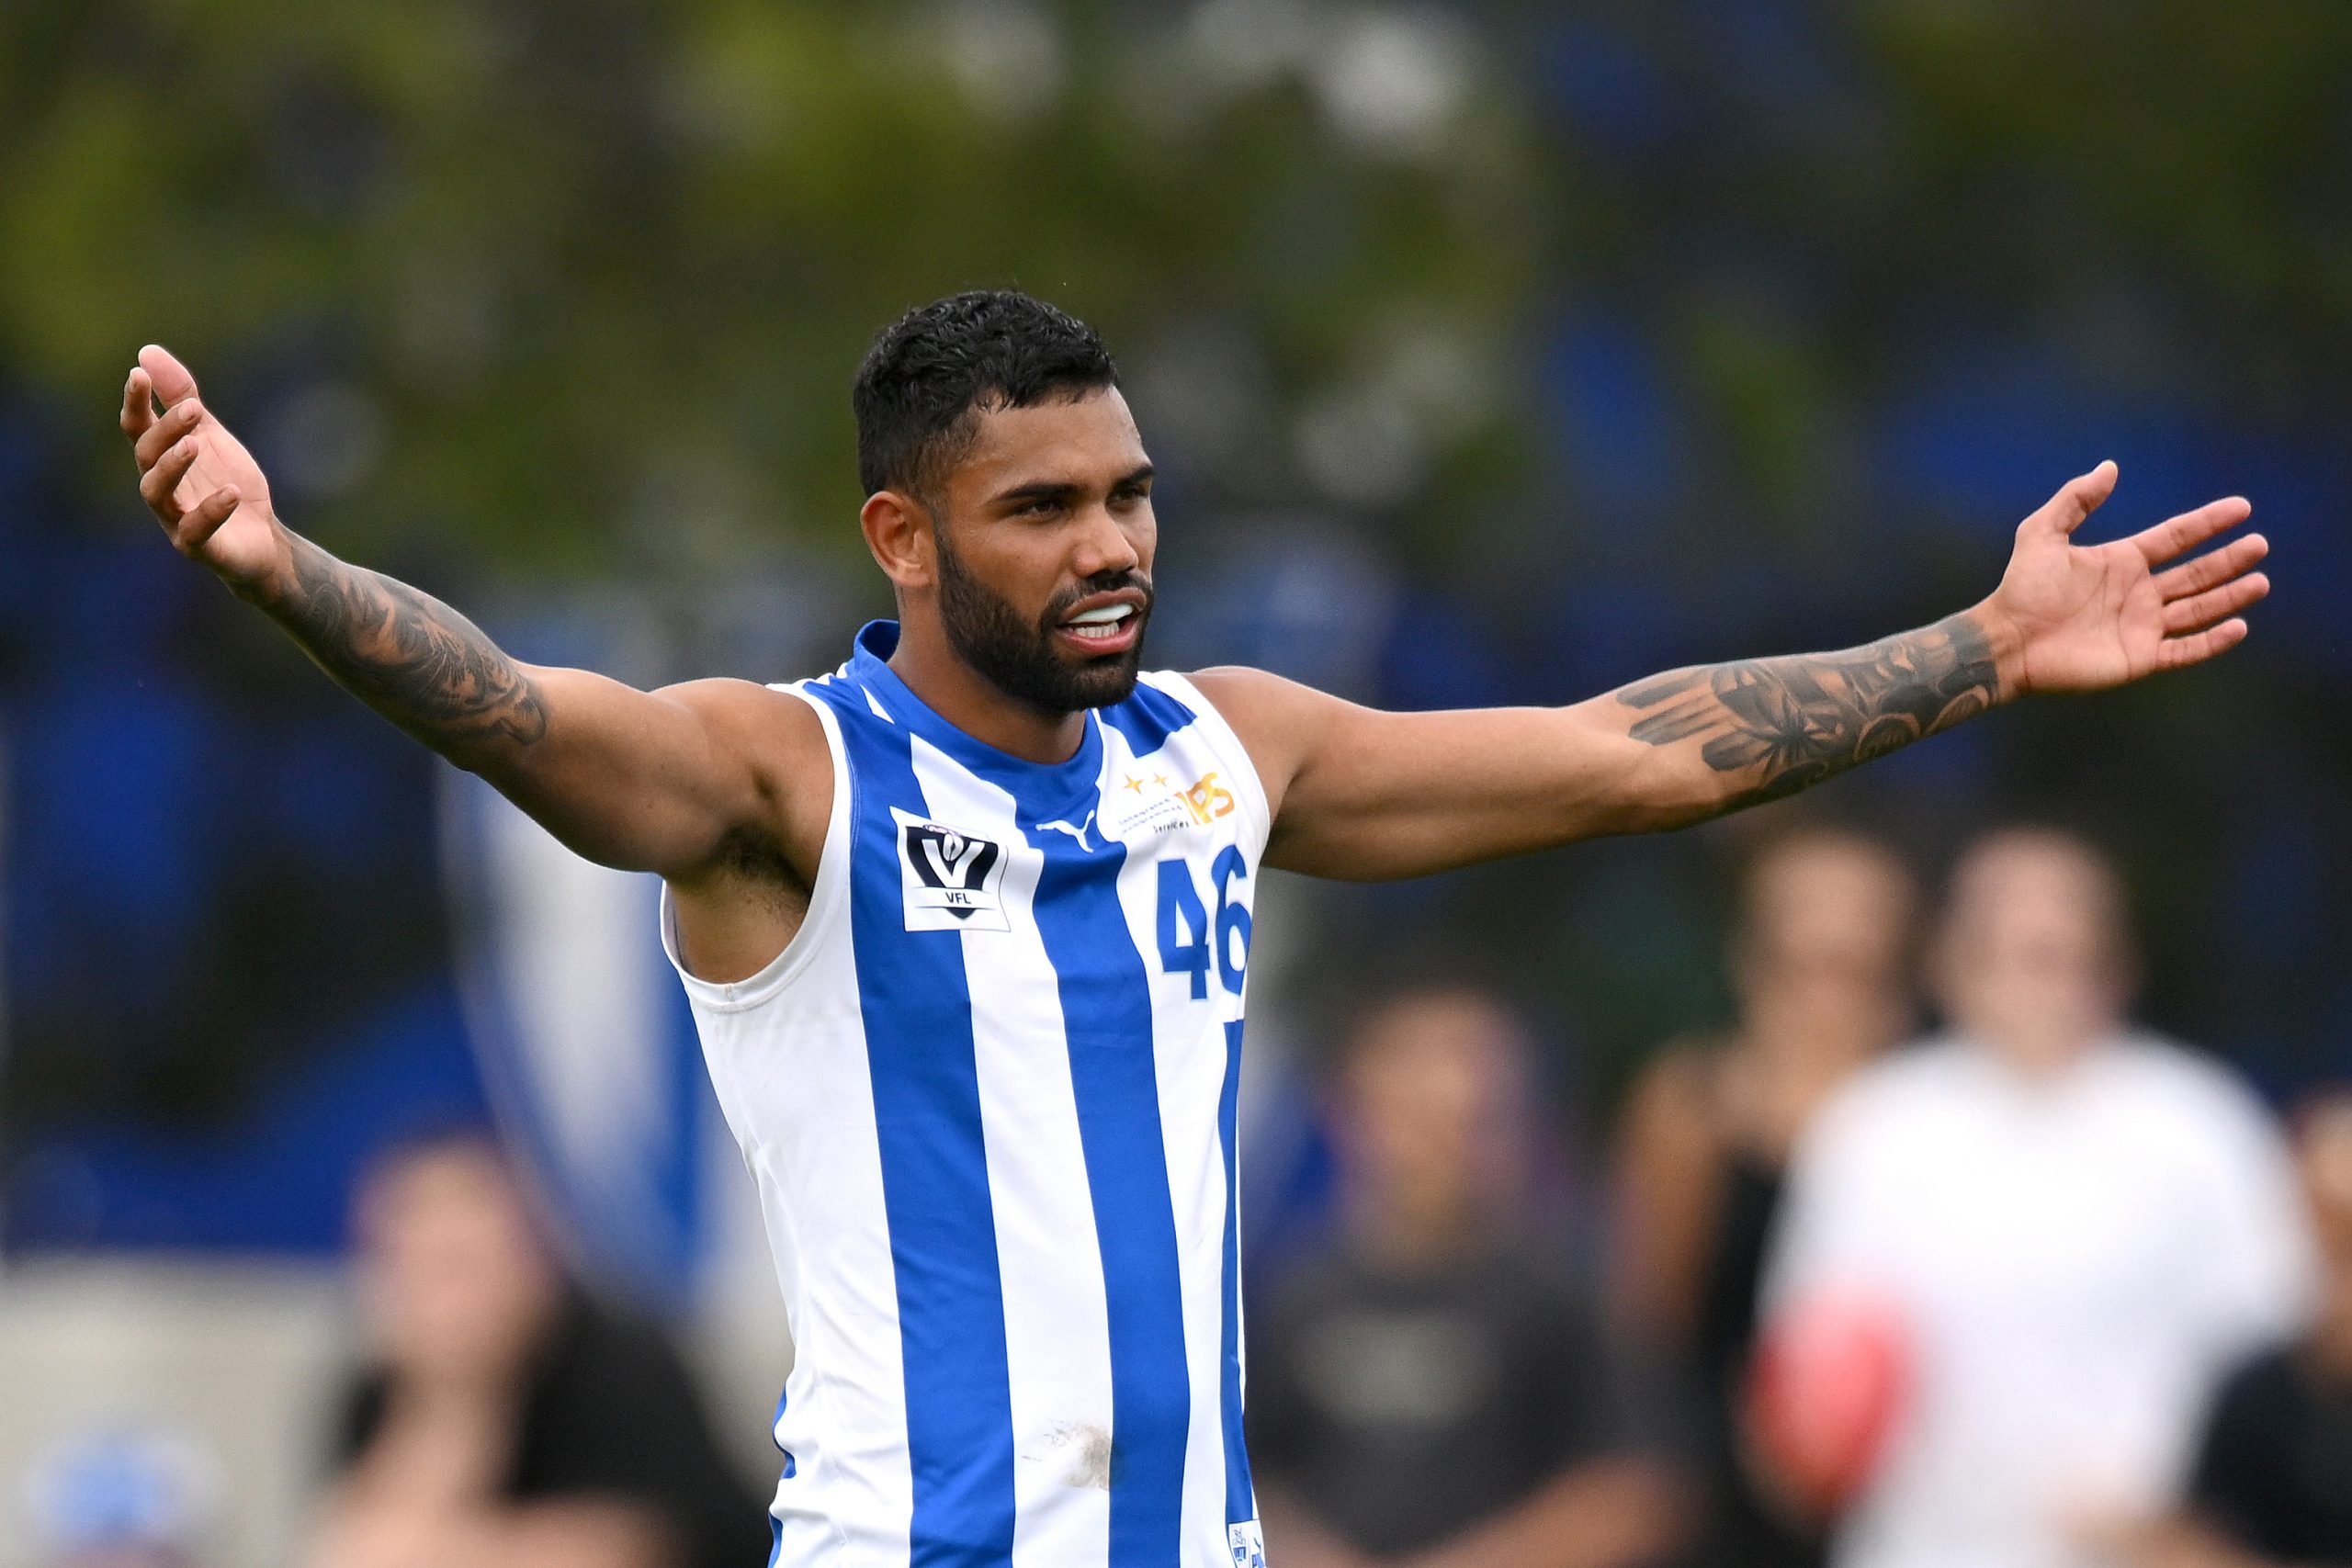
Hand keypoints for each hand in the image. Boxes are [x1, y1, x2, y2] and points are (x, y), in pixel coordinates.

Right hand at [121, 344, 287, 590]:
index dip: (135, 401)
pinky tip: (231, 492)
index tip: (138, 374)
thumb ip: (181, 397)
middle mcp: (160, 487)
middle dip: (166, 429)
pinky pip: (196, 530)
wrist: (261, 540)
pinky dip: (211, 510)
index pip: (137, 426)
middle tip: (194, 407)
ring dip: (173, 466)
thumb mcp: (210, 435)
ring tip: (195, 444)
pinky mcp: (198, 546)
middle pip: (147, 454)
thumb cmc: (227, 483)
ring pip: (157, 492)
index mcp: (161, 458)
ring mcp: (174, 518)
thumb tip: (146, 352)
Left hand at [1981, 461, 2269, 694]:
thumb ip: (2075, 500)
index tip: (2242, 507)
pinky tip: (2239, 627)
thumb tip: (2109, 467)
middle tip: (2260, 544)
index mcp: (2121, 561)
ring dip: (2230, 596)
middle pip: (2195, 573)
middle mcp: (2137, 592)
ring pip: (2197, 610)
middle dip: (2228, 560)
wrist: (2007, 640)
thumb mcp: (2042, 533)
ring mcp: (2141, 626)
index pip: (2175, 537)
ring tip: (2260, 581)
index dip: (2208, 522)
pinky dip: (2212, 641)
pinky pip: (2184, 650)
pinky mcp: (2139, 658)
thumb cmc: (2020, 588)